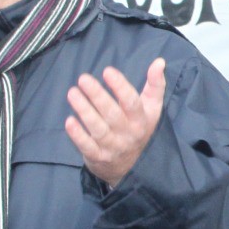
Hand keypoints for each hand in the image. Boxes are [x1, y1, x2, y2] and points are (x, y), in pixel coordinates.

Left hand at [65, 59, 165, 187]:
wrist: (130, 167)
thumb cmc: (139, 128)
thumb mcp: (151, 108)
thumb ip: (155, 85)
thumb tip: (159, 62)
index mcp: (141, 120)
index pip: (132, 102)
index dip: (120, 86)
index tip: (107, 71)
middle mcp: (128, 134)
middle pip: (112, 114)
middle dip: (98, 96)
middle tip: (83, 79)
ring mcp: (113, 147)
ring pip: (98, 129)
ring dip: (84, 111)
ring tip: (72, 93)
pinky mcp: (98, 158)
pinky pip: (87, 147)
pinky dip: (78, 135)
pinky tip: (69, 120)